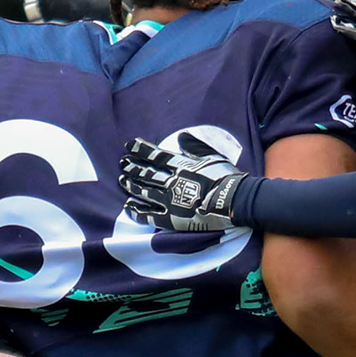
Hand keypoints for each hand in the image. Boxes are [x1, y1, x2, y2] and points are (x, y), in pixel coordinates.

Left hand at [118, 131, 247, 232]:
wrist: (233, 202)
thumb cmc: (226, 178)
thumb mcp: (212, 156)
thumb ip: (194, 147)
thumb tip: (182, 136)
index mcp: (180, 165)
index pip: (155, 155)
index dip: (140, 150)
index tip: (129, 145)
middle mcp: (170, 182)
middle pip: (146, 173)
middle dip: (132, 167)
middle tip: (123, 164)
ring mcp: (168, 201)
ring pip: (143, 192)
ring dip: (131, 186)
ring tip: (122, 181)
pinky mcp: (171, 219)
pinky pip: (148, 216)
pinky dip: (136, 211)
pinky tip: (128, 207)